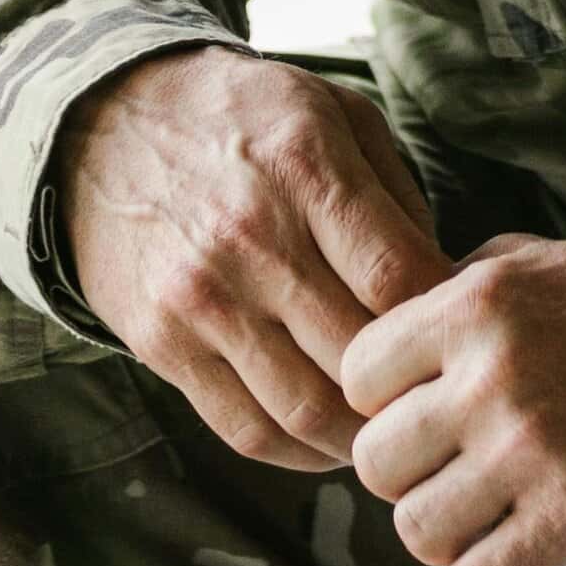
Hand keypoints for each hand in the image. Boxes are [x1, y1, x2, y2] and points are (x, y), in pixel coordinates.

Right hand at [64, 48, 451, 469]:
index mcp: (306, 170)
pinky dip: (299, 454)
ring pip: (305, 409)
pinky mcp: (160, 343)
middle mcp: (251, 240)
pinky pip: (244, 428)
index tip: (462, 330)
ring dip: (362, 437)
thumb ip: (395, 196)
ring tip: (394, 430)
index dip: (444, 319)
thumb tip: (444, 287)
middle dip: (412, 385)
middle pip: (358, 354)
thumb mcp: (333, 111)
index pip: (398, 277)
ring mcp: (201, 299)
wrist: (103, 124)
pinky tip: (330, 441)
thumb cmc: (242, 117)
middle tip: (439, 394)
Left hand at [341, 234, 565, 565]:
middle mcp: (493, 379)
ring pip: (418, 527)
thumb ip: (459, 286)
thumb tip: (398, 337)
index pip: (360, 377)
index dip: (381, 403)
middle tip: (447, 471)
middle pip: (376, 460)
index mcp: (475, 306)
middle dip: (405, 473)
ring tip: (474, 521)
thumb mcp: (540, 260)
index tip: (412, 416)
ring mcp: (532, 452)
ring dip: (440, 533)